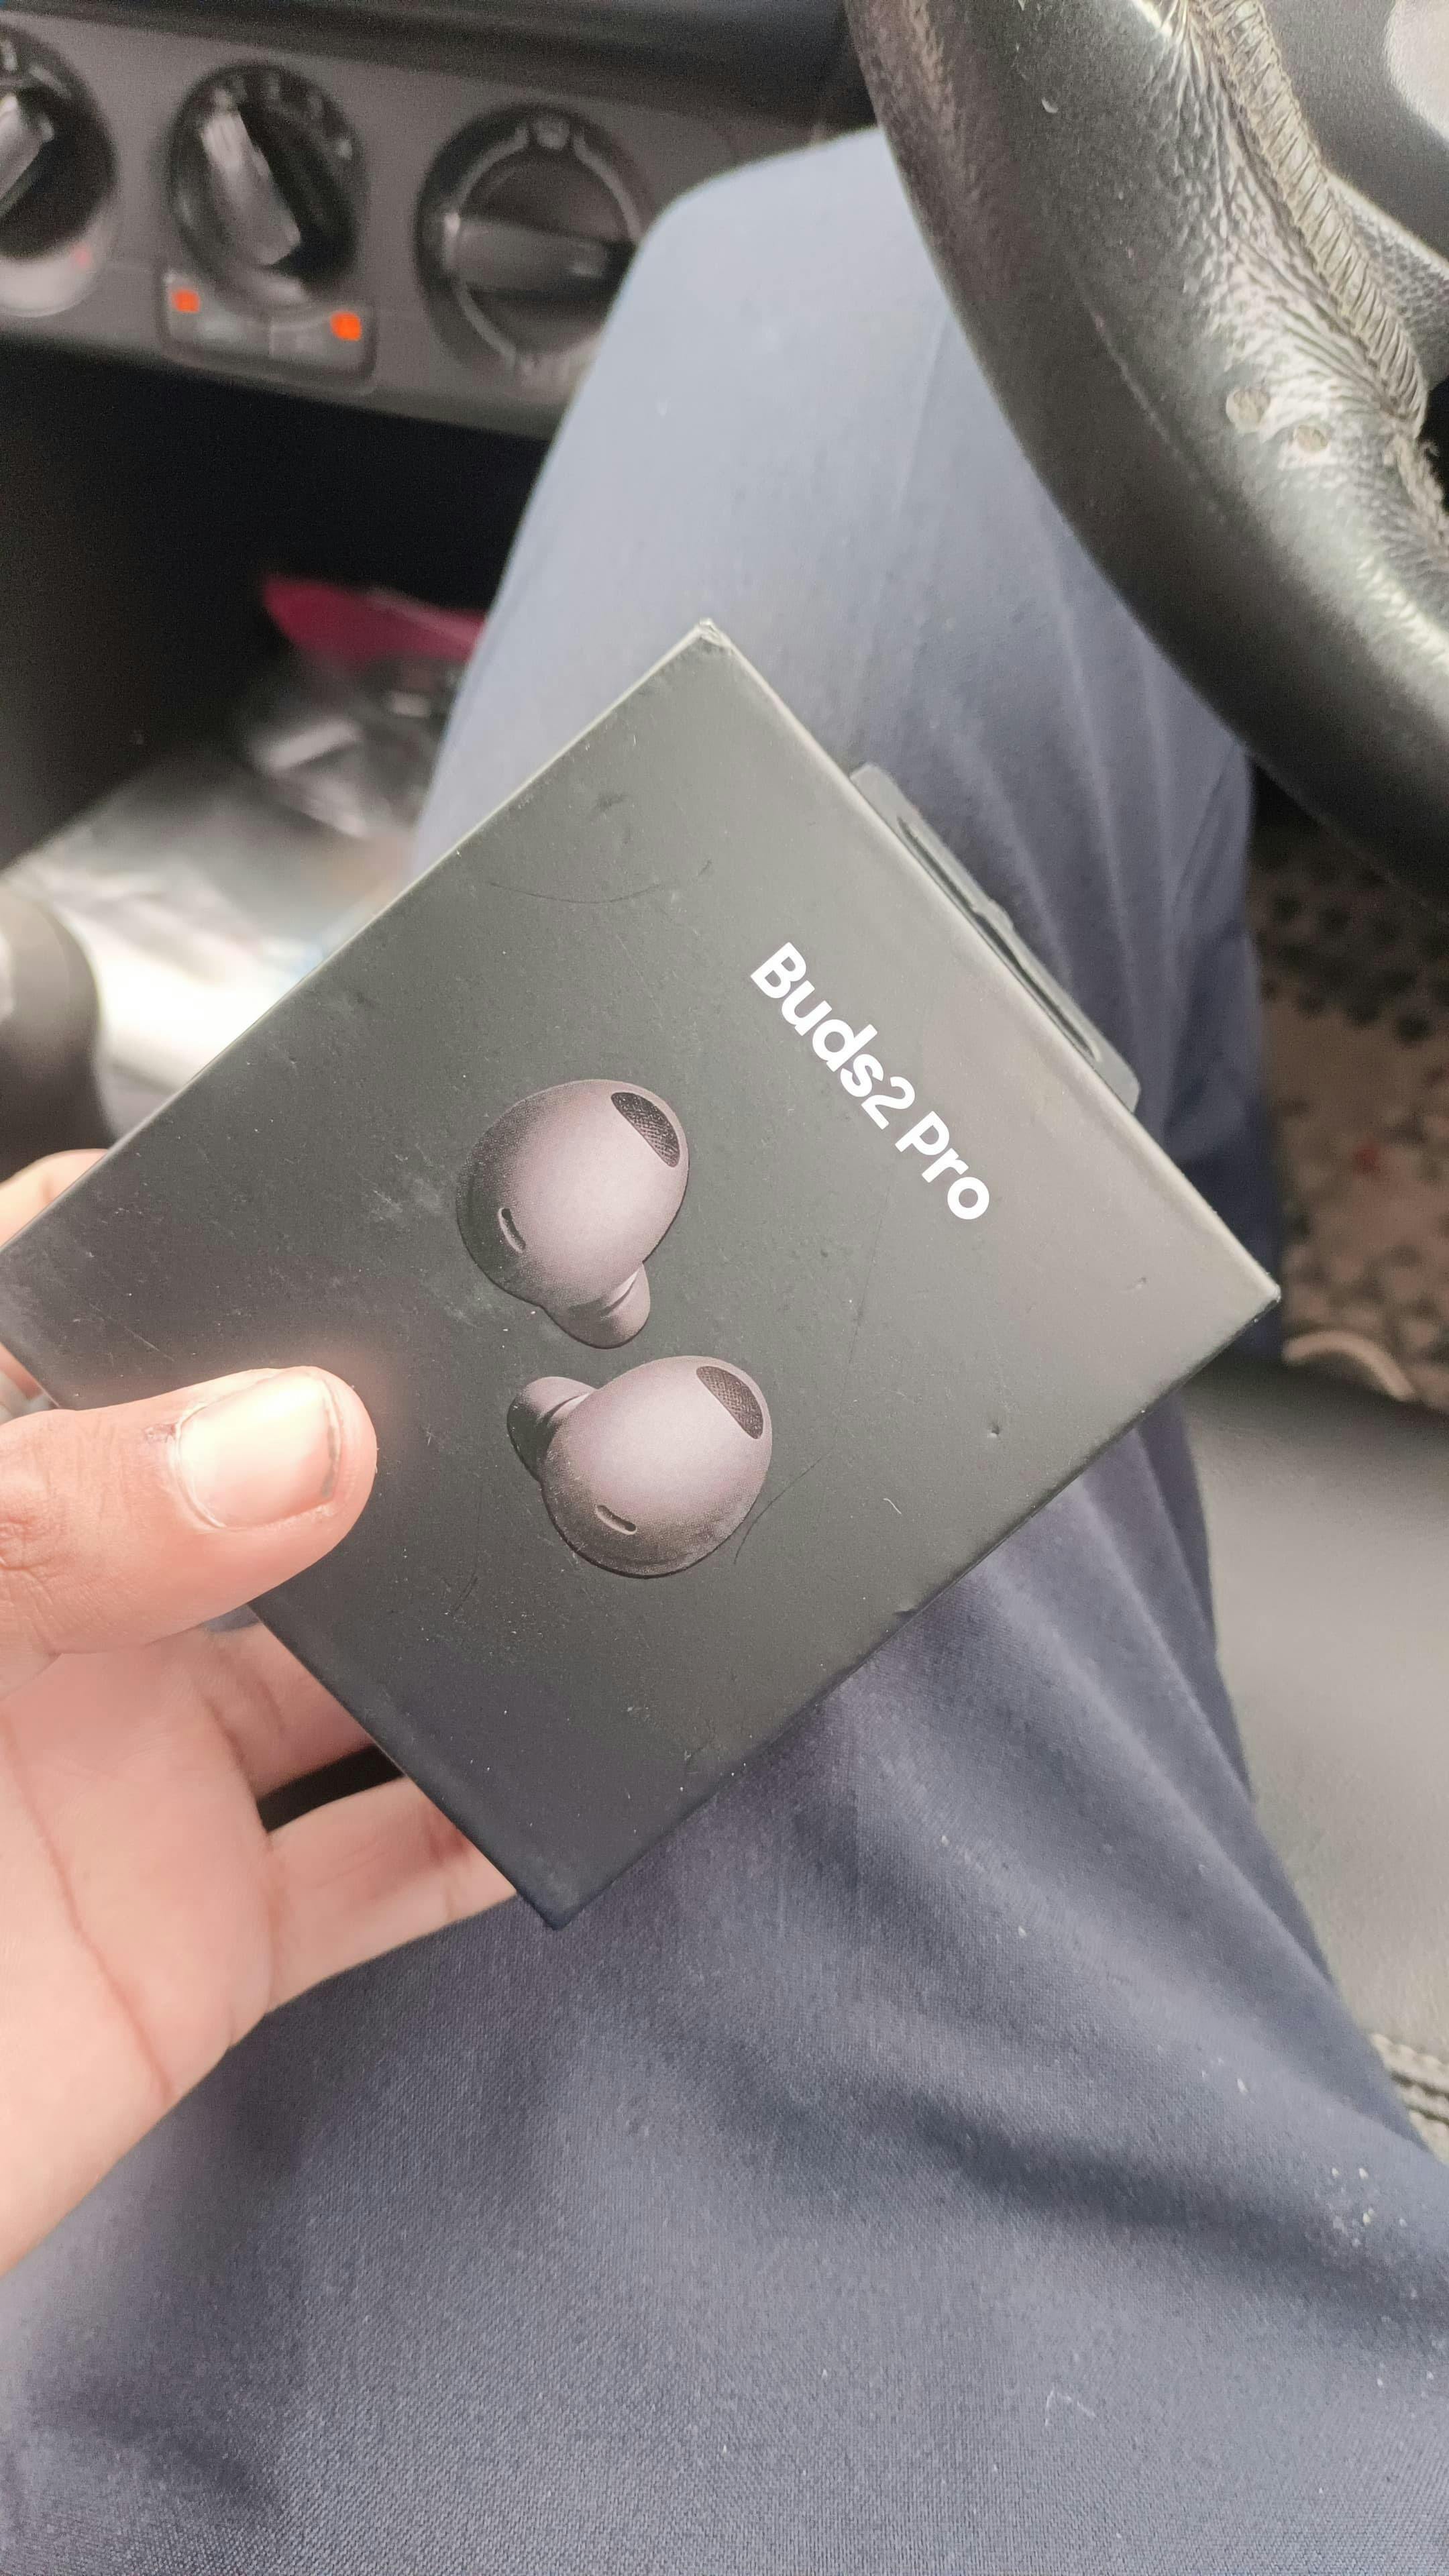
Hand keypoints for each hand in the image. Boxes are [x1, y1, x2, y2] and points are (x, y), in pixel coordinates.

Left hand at [0, 1153, 510, 2279]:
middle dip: (404, 1424)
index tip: (391, 1200)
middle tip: (553, 1374)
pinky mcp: (194, 1935)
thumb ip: (55, 1516)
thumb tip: (297, 1435)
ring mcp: (131, 1771)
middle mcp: (59, 1612)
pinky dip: (482, 1829)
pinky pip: (378, 1868)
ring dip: (474, 1623)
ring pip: (356, 1661)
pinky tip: (564, 1774)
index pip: (100, 1297)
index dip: (233, 1234)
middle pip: (273, 1473)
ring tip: (594, 1553)